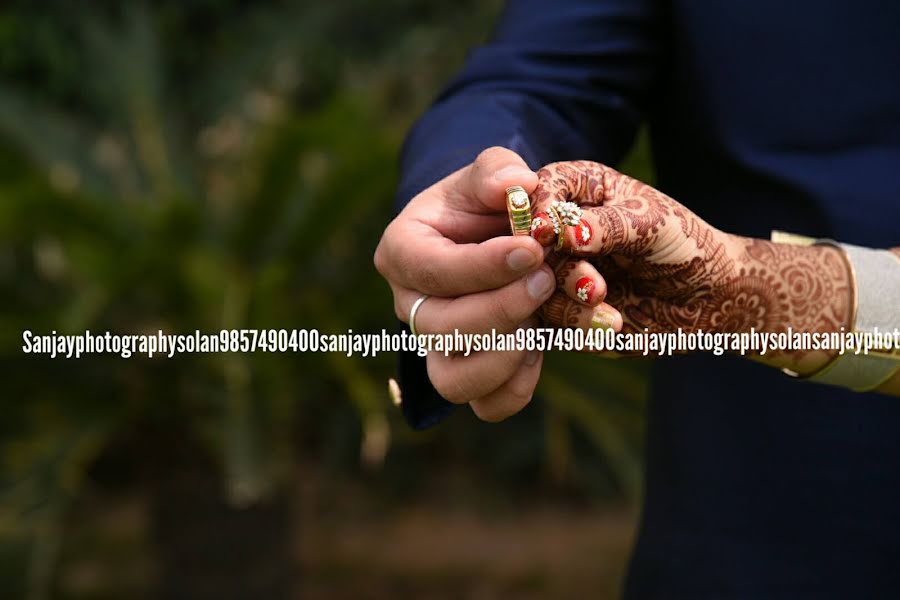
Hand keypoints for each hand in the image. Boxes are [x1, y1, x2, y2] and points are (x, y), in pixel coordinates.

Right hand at [375, 147, 556, 420]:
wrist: (490, 238)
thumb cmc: (483, 203)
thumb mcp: (488, 175)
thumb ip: (497, 171)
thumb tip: (516, 184)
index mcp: (403, 251)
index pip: (429, 269)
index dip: (480, 266)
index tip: (530, 249)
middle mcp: (411, 306)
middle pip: (439, 329)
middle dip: (499, 309)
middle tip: (545, 279)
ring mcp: (435, 347)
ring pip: (452, 380)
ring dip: (504, 356)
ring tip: (539, 321)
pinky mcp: (467, 375)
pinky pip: (486, 405)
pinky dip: (518, 386)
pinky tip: (540, 346)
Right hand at [530, 161, 852, 373]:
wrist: (706, 298)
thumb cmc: (682, 244)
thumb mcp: (650, 223)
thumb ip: (605, 225)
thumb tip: (561, 232)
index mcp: (576, 189)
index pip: (537, 188)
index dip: (535, 209)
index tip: (543, 233)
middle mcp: (558, 228)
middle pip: (526, 241)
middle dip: (555, 264)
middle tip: (594, 284)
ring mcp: (555, 269)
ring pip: (532, 282)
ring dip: (569, 296)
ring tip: (607, 301)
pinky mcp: (559, 307)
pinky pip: (548, 317)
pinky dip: (578, 321)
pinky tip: (611, 322)